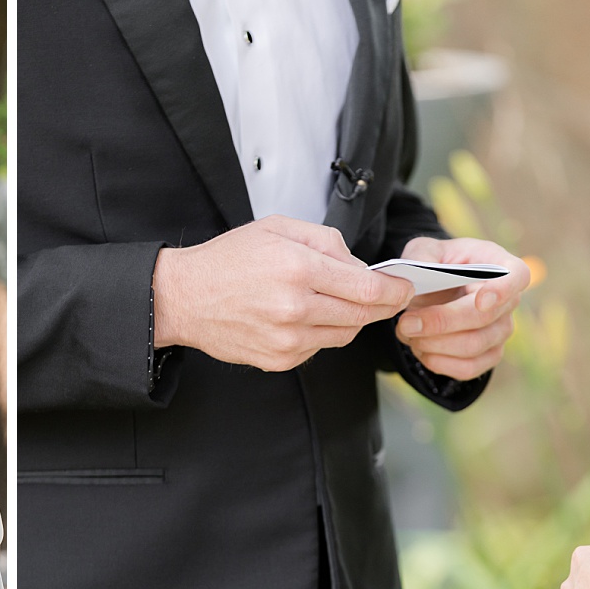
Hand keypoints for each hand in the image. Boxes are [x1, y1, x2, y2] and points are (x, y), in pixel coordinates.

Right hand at [154, 214, 414, 370]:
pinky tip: (304, 317)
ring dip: (351, 319)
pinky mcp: (279, 359)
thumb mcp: (278, 229)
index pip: (370, 289)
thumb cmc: (228, 259)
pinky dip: (322, 333)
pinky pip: (319, 348)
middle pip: (363, 315)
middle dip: (381, 305)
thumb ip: (327, 242)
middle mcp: (296, 308)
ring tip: (335, 301)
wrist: (184, 297)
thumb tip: (362, 267)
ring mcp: (287, 339)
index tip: (405, 288)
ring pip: (345, 334)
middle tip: (386, 296)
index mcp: (299, 269)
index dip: (397, 291)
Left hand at [395, 236, 530, 379]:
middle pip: (485, 317)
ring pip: (473, 346)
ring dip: (433, 344)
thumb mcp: (423, 250)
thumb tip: (416, 280)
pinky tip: (420, 349)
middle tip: (406, 323)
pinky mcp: (489, 355)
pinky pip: (468, 368)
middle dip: (441, 322)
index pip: (518, 275)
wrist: (432, 290)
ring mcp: (501, 330)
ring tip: (407, 333)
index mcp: (497, 264)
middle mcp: (507, 300)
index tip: (482, 300)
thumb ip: (420, 257)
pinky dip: (438, 362)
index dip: (504, 289)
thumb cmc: (434, 265)